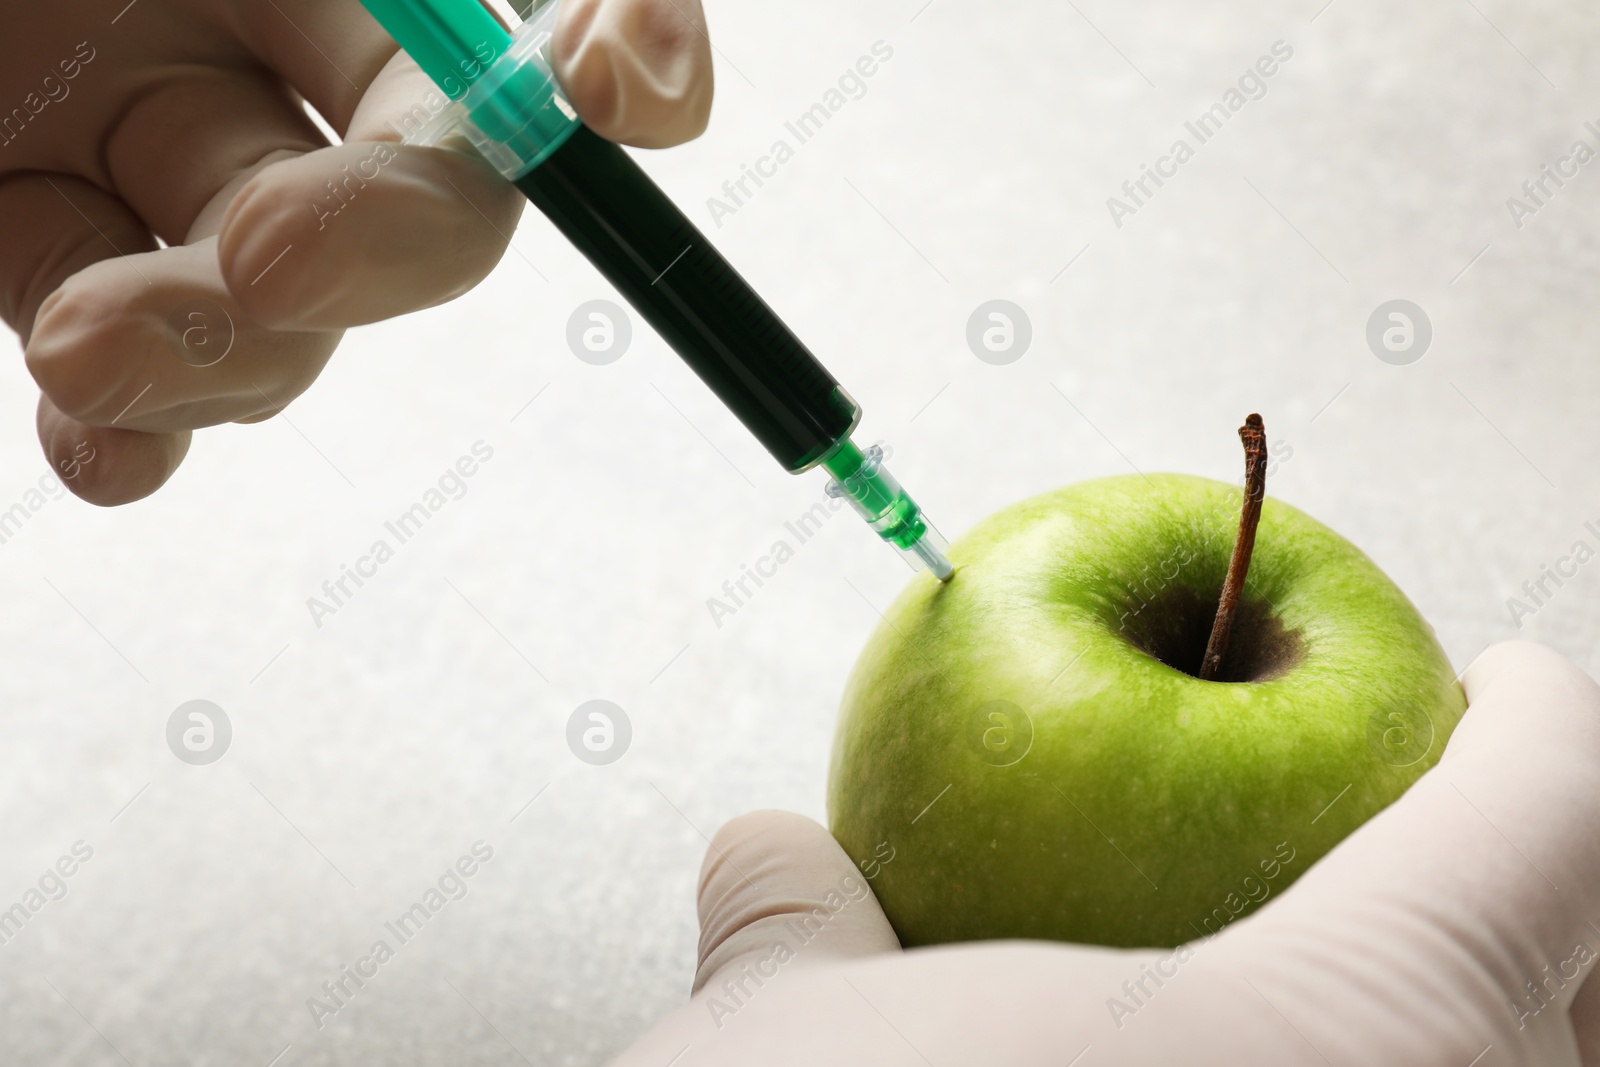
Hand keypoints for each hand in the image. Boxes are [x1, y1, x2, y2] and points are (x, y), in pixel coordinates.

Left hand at [1, 0, 710, 504]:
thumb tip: (614, 54)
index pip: (519, 21)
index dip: (617, 55)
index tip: (619, 92)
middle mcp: (250, 25)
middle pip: (423, 187)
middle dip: (384, 243)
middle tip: (272, 256)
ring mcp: (136, 143)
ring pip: (278, 301)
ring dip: (233, 353)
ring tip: (92, 352)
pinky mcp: (20, 240)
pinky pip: (114, 365)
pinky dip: (128, 430)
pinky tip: (99, 450)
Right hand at [613, 642, 1599, 1064]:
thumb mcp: (776, 1057)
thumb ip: (795, 930)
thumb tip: (766, 860)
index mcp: (1351, 1045)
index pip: (1548, 814)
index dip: (1539, 717)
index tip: (1506, 682)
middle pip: (1597, 993)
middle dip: (1560, 899)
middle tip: (1465, 833)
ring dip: (1492, 1039)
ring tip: (1388, 988)